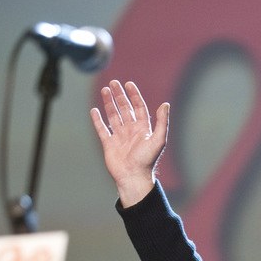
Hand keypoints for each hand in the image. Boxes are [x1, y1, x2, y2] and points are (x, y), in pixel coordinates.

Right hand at [90, 79, 169, 207]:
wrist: (133, 177)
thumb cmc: (147, 160)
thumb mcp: (158, 139)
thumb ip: (162, 122)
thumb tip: (166, 104)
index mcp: (143, 129)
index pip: (138, 107)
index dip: (134, 95)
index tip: (128, 84)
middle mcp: (131, 131)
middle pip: (125, 109)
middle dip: (119, 96)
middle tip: (113, 83)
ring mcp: (120, 137)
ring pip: (113, 116)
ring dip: (109, 103)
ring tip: (105, 90)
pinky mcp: (109, 144)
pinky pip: (102, 129)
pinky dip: (98, 120)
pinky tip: (95, 111)